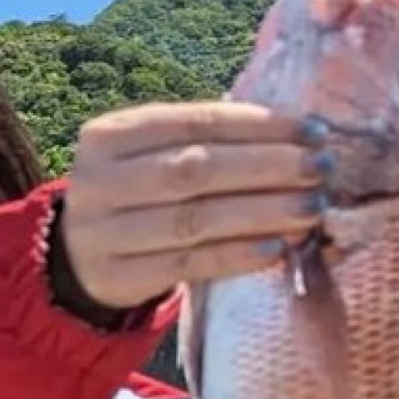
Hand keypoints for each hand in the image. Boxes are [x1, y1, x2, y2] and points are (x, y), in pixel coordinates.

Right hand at [61, 100, 329, 309]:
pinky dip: (237, 255)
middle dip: (267, 167)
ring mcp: (105, 233)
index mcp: (109, 134)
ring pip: (195, 219)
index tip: (314, 131)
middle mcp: (100, 181)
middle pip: (195, 169)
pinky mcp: (120, 277)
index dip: (259, 126)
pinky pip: (189, 264)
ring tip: (312, 208)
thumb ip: (203, 142)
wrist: (77, 258)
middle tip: (321, 170)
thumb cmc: (136, 196)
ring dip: (262, 212)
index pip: (194, 122)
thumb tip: (294, 136)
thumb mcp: (150, 157)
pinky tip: (278, 248)